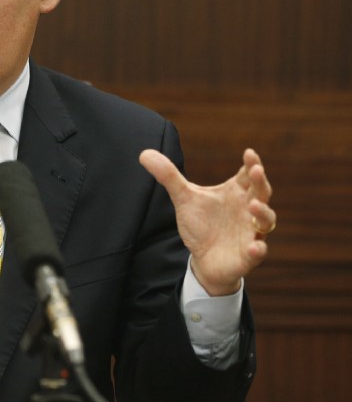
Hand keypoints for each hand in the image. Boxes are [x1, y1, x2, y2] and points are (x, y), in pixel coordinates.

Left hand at [139, 148, 274, 295]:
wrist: (203, 258)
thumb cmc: (200, 224)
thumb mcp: (183, 198)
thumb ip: (168, 176)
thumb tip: (144, 154)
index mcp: (236, 192)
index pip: (247, 174)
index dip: (251, 163)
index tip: (248, 152)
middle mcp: (249, 209)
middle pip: (262, 192)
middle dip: (260, 181)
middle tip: (255, 170)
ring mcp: (251, 231)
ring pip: (266, 220)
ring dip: (263, 212)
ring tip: (254, 206)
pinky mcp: (248, 254)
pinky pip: (258, 251)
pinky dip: (258, 249)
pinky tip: (254, 247)